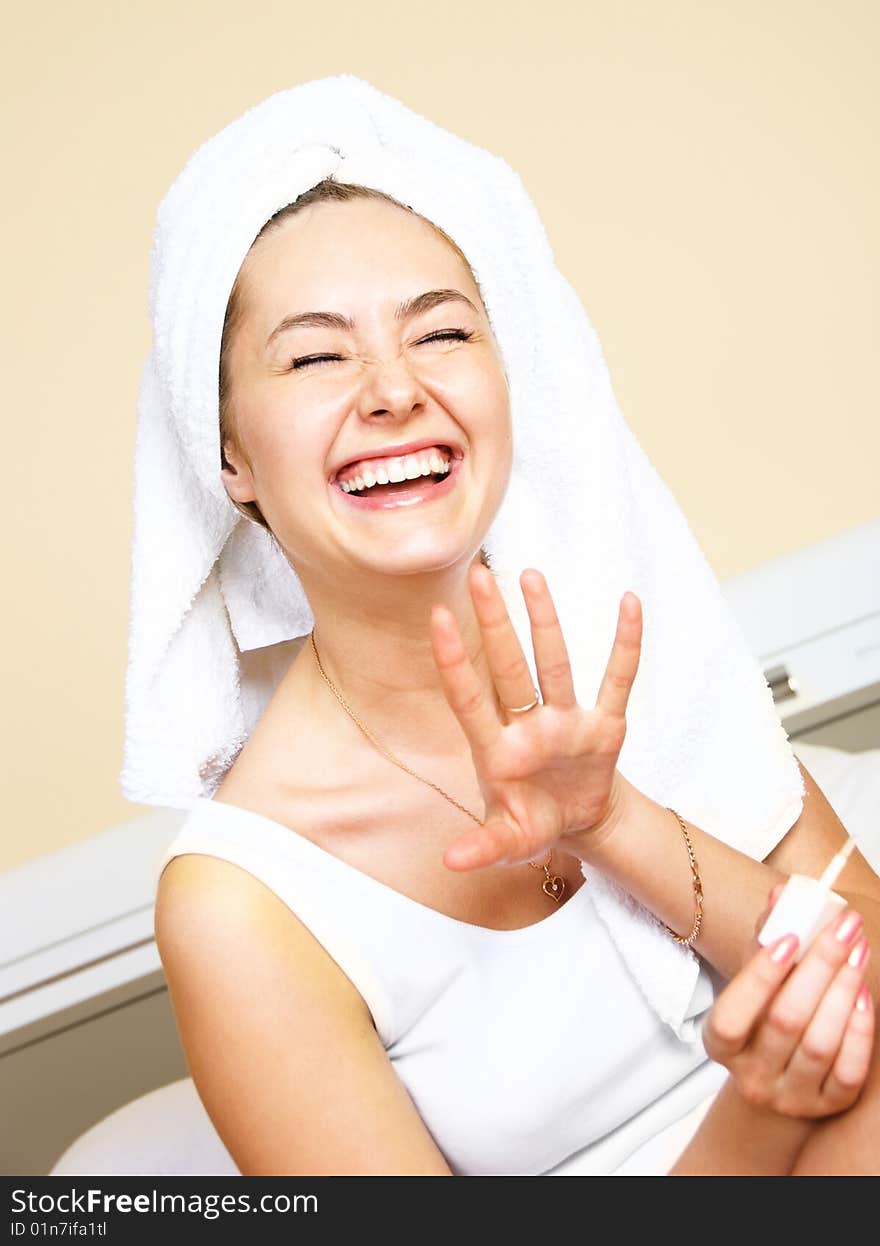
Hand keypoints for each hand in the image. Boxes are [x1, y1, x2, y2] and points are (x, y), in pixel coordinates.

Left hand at [429, 562, 641, 871]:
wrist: (578, 824)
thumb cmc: (533, 826)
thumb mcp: (510, 842)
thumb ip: (484, 848)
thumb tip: (451, 863)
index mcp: (498, 752)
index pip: (470, 699)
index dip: (454, 661)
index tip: (436, 618)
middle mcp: (529, 726)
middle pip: (509, 667)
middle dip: (495, 623)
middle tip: (479, 574)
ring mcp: (567, 721)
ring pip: (554, 662)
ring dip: (544, 620)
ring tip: (530, 574)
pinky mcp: (605, 725)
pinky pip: (617, 679)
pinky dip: (625, 645)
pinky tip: (629, 604)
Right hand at [702, 886, 874, 1118]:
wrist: (777, 1080)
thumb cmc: (762, 1020)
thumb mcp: (752, 984)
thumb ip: (764, 939)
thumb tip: (782, 894)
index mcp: (721, 1044)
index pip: (733, 1015)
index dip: (761, 976)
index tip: (790, 936)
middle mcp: (752, 1076)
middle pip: (785, 1021)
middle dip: (819, 967)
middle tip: (844, 927)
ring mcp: (789, 1095)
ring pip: (819, 1045)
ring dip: (842, 991)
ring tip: (858, 951)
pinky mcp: (826, 1106)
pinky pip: (847, 1071)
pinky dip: (859, 1030)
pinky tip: (863, 993)